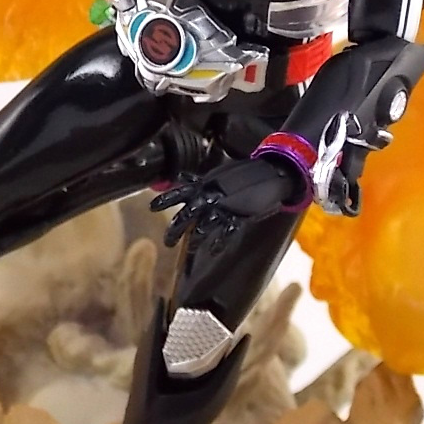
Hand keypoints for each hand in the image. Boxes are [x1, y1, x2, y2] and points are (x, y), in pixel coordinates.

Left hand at [150, 157, 303, 253]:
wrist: (272, 172)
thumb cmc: (244, 174)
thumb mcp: (218, 175)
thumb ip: (200, 181)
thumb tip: (184, 179)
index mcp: (205, 184)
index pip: (180, 191)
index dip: (165, 199)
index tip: (151, 207)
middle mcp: (211, 195)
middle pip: (187, 214)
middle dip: (175, 229)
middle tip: (167, 242)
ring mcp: (224, 206)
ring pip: (203, 225)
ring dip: (195, 239)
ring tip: (189, 248)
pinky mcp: (239, 215)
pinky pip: (225, 232)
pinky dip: (218, 243)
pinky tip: (214, 251)